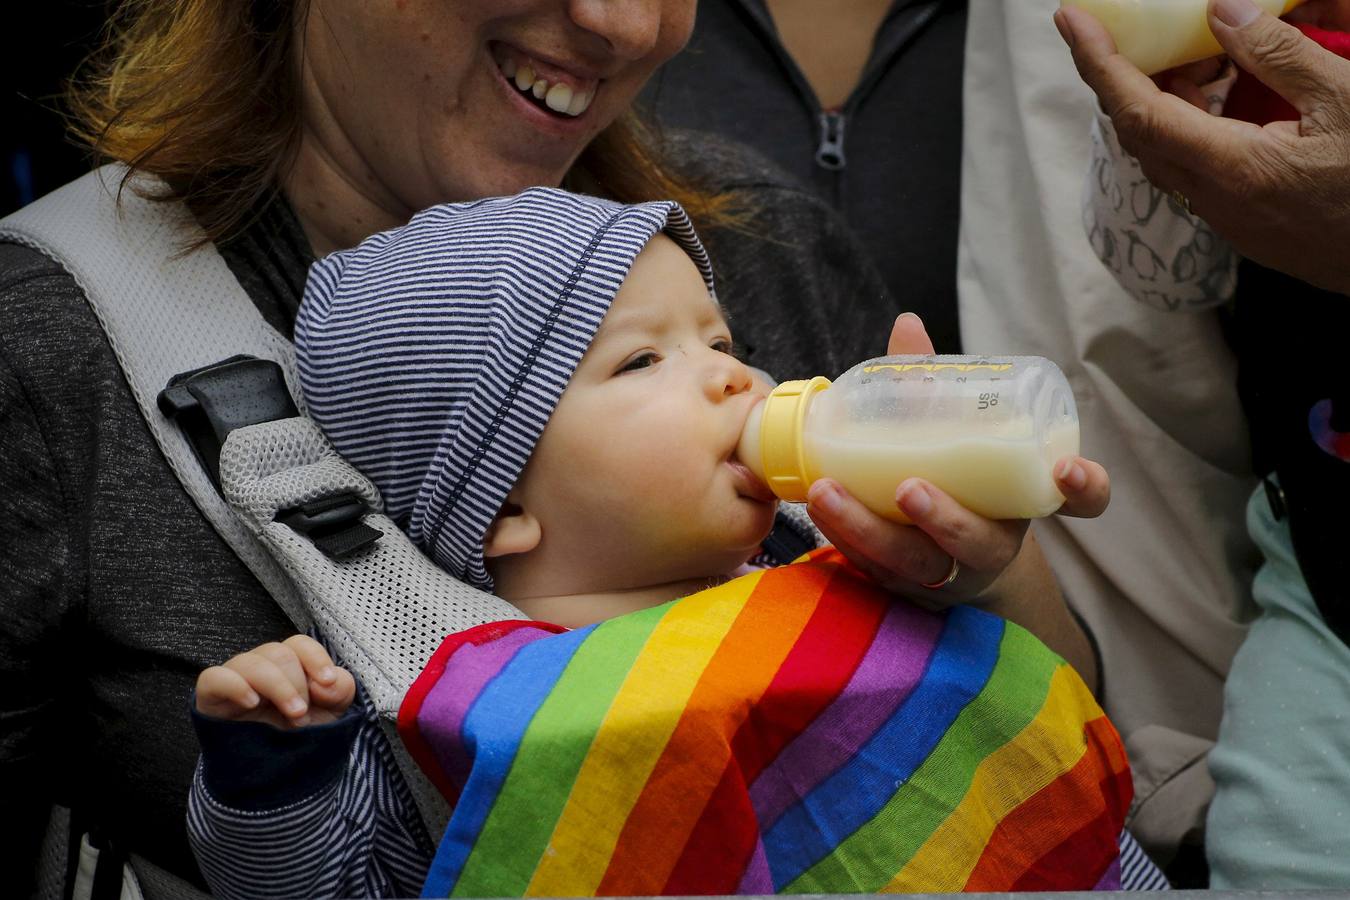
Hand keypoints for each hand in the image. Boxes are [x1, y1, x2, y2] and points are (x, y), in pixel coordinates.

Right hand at [195, 635, 355, 727]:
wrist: (272, 776)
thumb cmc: (300, 737)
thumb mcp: (331, 714)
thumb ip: (340, 690)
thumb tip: (328, 680)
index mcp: (289, 665)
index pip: (299, 644)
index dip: (315, 658)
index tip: (326, 682)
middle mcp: (261, 666)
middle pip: (278, 653)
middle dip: (297, 685)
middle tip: (302, 715)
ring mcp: (235, 679)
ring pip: (252, 662)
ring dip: (277, 687)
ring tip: (292, 716)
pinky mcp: (210, 696)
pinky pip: (214, 677)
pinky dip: (235, 685)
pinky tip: (252, 702)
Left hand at [804, 313, 1109, 606]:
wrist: (945, 554)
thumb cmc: (956, 476)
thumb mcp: (956, 430)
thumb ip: (935, 385)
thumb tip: (907, 323)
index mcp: (1023, 500)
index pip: (1081, 502)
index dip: (1085, 489)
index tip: (1066, 469)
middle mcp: (992, 543)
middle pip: (980, 542)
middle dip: (945, 518)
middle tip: (910, 488)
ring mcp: (947, 571)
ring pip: (915, 563)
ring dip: (867, 529)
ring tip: (827, 491)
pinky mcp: (903, 586)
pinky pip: (873, 569)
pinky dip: (843, 538)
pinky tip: (817, 508)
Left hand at [1055, 0, 1349, 294]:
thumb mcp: (1347, 100)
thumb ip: (1279, 55)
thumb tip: (1221, 13)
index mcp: (1232, 169)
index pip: (1137, 112)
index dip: (1098, 63)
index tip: (1073, 20)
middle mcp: (1215, 200)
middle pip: (1143, 131)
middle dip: (1134, 73)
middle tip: (1152, 26)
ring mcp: (1228, 220)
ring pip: (1170, 151)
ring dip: (1171, 98)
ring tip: (1202, 51)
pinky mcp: (1246, 226)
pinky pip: (1198, 168)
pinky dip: (1197, 124)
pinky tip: (1231, 94)